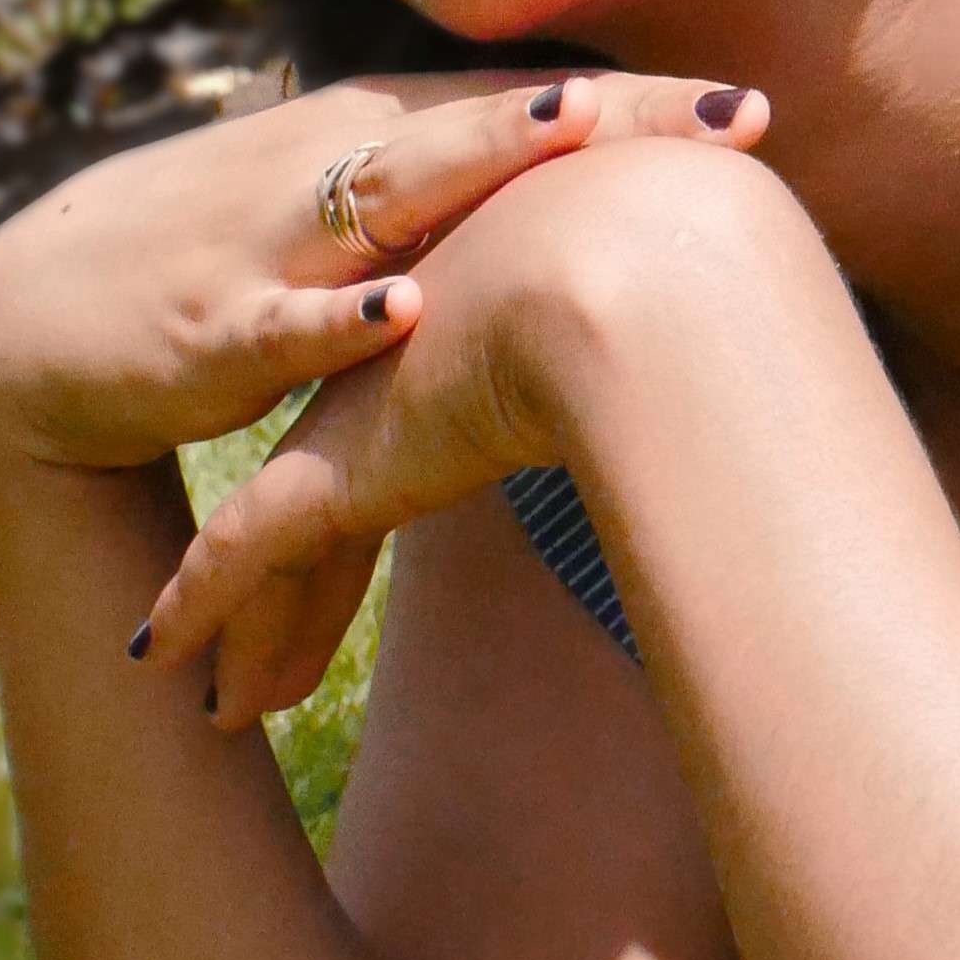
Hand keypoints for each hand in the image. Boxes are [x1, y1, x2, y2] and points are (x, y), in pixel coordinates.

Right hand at [0, 65, 767, 479]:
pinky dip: (343, 317)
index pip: (522, 106)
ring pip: (389, 193)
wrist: (38, 317)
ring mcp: (271, 243)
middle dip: (610, 118)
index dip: (638, 106)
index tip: (755, 106)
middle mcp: (331, 167)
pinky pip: (287, 322)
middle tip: (734, 112)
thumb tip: (586, 174)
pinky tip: (406, 310)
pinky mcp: (212, 329)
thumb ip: (450, 191)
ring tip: (574, 131)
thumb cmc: (221, 257)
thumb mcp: (341, 209)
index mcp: (370, 139)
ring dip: (478, 162)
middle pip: (485, 128)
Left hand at [134, 129, 801, 726]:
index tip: (372, 494)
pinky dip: (209, 608)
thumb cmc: (705, 283)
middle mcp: (408, 357)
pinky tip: (161, 656)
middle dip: (306, 541)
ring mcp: (365, 405)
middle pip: (340, 462)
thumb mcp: (709, 316)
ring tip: (227, 693)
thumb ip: (710, 358)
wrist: (647, 266)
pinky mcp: (341, 466)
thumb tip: (798, 398)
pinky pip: (247, 557)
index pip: (421, 396)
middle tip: (265, 610)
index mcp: (484, 318)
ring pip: (283, 526)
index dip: (395, 450)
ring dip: (255, 611)